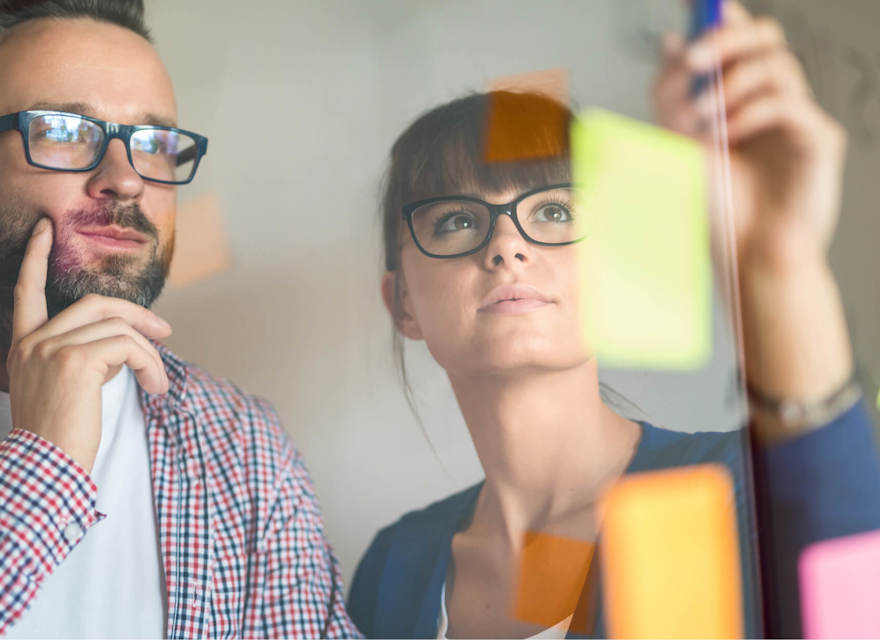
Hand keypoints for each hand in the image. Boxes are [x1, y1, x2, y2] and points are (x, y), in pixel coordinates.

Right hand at [6, 218, 171, 472]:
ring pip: (118, 328)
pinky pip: (128, 346)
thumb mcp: (64, 388)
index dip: (36, 258)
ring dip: (150, 353)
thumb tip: (123, 342)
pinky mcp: (76, 361)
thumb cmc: (61, 435)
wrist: (46, 467)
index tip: (46, 230)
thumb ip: (81, 356)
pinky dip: (151, 364)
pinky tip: (155, 387)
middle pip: (93, 303)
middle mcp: (32, 341)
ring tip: (159, 382)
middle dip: (136, 312)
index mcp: (24, 345)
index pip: (26, 291)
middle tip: (166, 332)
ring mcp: (51, 347)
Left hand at [653, 0, 845, 275]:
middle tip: (694, 61)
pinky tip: (728, 134)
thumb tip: (670, 42)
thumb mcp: (683, 145)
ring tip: (702, 118)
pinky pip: (788, 103)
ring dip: (730, 84)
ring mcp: (800, 116)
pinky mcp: (819, 139)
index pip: (740, 37)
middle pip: (765, 37)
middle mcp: (776, 99)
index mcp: (744, 96)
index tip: (693, 1)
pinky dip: (751, 111)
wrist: (746, 255)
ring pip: (776, 64)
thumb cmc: (722, 206)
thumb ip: (676, 96)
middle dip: (725, 40)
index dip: (721, 15)